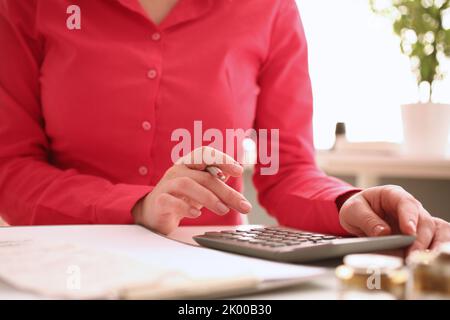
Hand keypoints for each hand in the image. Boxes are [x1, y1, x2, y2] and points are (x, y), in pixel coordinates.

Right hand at [132, 147, 251, 234]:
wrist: (154, 213)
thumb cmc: (181, 197)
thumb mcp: (201, 187)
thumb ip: (216, 181)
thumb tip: (234, 172)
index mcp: (189, 164)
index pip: (204, 153)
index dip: (222, 159)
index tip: (239, 171)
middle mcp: (177, 171)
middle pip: (203, 176)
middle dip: (226, 191)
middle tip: (243, 205)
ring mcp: (166, 185)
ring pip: (187, 184)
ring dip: (208, 198)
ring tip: (223, 210)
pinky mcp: (158, 201)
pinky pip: (170, 201)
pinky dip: (184, 207)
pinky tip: (196, 214)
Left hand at [339, 185, 448, 252]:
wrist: (356, 217)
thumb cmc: (357, 208)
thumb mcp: (354, 210)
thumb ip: (367, 219)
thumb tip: (383, 233)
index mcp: (393, 195)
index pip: (406, 204)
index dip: (409, 218)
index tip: (409, 232)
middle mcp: (409, 208)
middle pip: (424, 221)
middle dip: (420, 239)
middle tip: (412, 255)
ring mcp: (416, 222)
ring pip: (433, 233)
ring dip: (428, 247)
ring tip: (417, 261)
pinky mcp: (418, 237)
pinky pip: (431, 243)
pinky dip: (429, 252)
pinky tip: (422, 262)